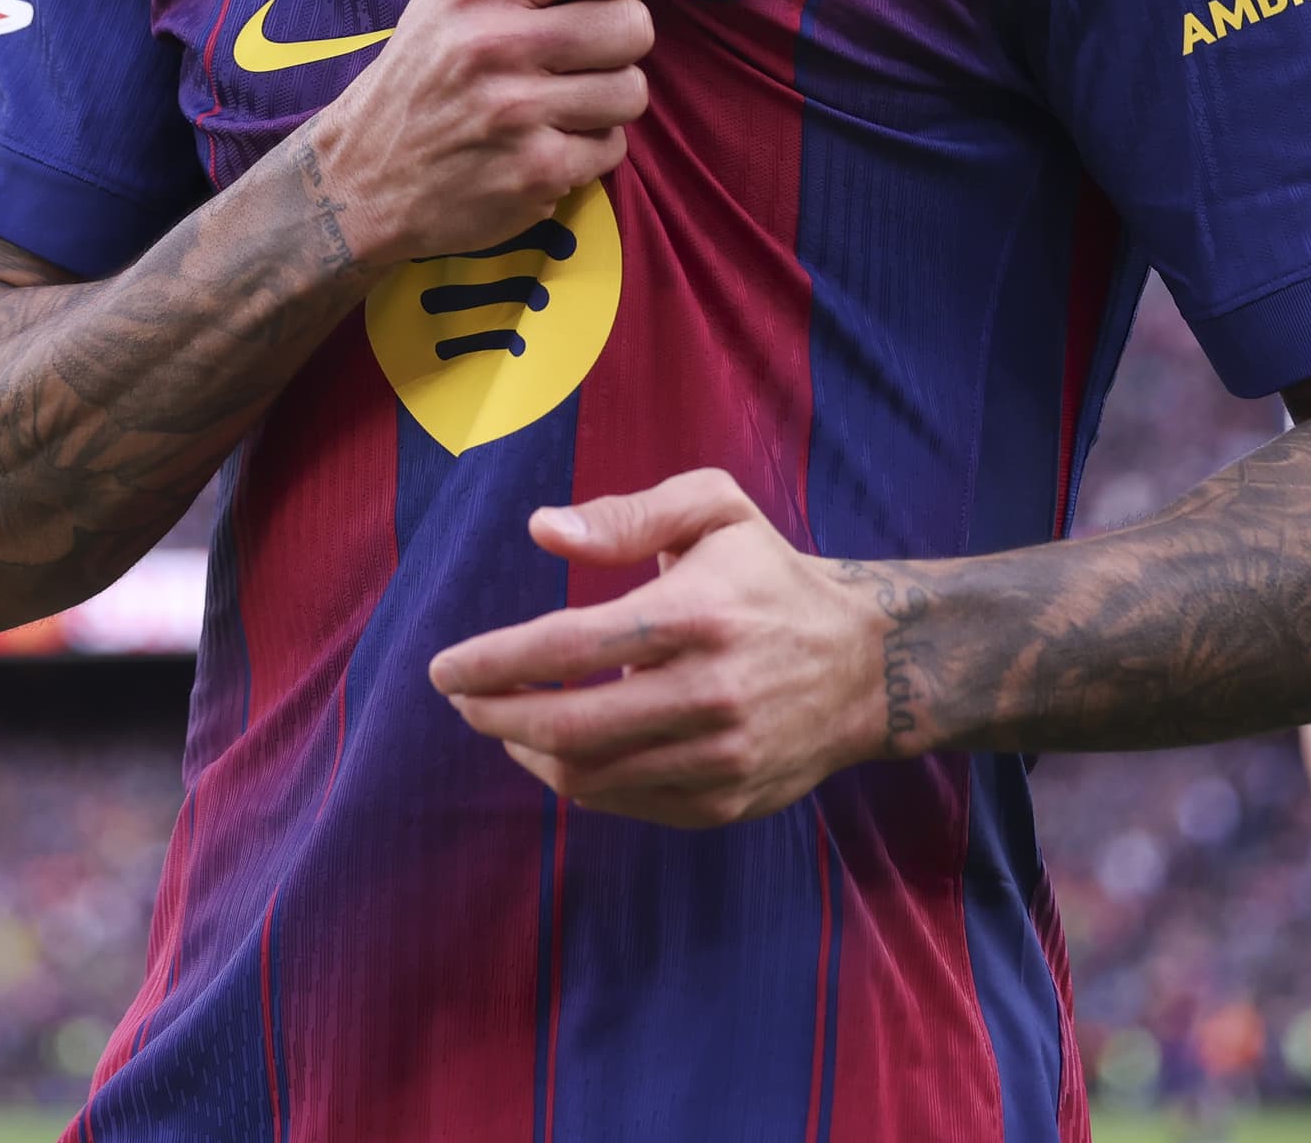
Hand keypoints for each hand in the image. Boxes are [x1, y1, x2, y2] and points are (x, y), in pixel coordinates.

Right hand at [305, 0, 653, 270]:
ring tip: (560, 105)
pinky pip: (612, 147)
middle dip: (616, 46)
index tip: (590, 1)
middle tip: (576, 61)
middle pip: (634, 26)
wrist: (360, 178)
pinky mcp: (533, 171)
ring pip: (632, 91)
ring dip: (605, 102)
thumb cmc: (424, 75)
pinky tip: (543, 144)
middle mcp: (496, 42)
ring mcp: (515, 111)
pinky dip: (586, 150)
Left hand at [426, 469, 889, 826]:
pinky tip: (560, 749)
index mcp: (697, 615)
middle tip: (462, 698)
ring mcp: (720, 758)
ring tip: (504, 722)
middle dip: (494, 715)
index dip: (492, 661)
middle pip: (567, 725)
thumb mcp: (715, 508)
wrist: (867, 665)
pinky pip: (625, 803)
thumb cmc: (769, 575)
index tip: (443, 668)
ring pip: (590, 776)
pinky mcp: (726, 802)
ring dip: (527, 751)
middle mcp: (710, 694)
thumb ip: (627, 514)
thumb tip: (543, 530)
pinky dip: (578, 780)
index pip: (567, 648)